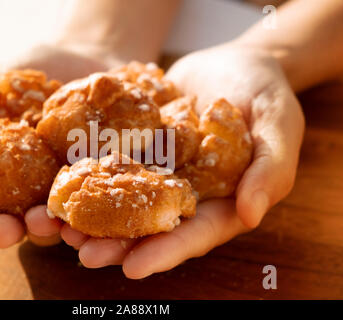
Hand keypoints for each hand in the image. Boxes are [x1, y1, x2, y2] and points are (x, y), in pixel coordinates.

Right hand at [0, 44, 115, 248]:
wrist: (80, 55)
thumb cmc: (25, 73)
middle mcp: (28, 188)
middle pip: (12, 221)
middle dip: (2, 230)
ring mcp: (63, 186)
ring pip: (51, 220)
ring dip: (43, 228)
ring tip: (41, 221)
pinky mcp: (95, 181)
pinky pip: (90, 203)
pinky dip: (85, 216)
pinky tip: (81, 220)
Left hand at [60, 42, 304, 278]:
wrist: (237, 62)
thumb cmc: (267, 96)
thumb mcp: (279, 128)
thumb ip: (270, 171)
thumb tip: (251, 216)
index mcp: (220, 201)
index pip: (193, 235)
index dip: (165, 253)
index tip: (133, 269)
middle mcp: (186, 192)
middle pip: (151, 226)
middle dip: (118, 244)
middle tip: (84, 254)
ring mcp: (160, 169)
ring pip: (125, 200)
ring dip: (94, 216)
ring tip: (62, 228)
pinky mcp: (141, 145)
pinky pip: (116, 160)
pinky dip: (90, 172)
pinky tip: (64, 180)